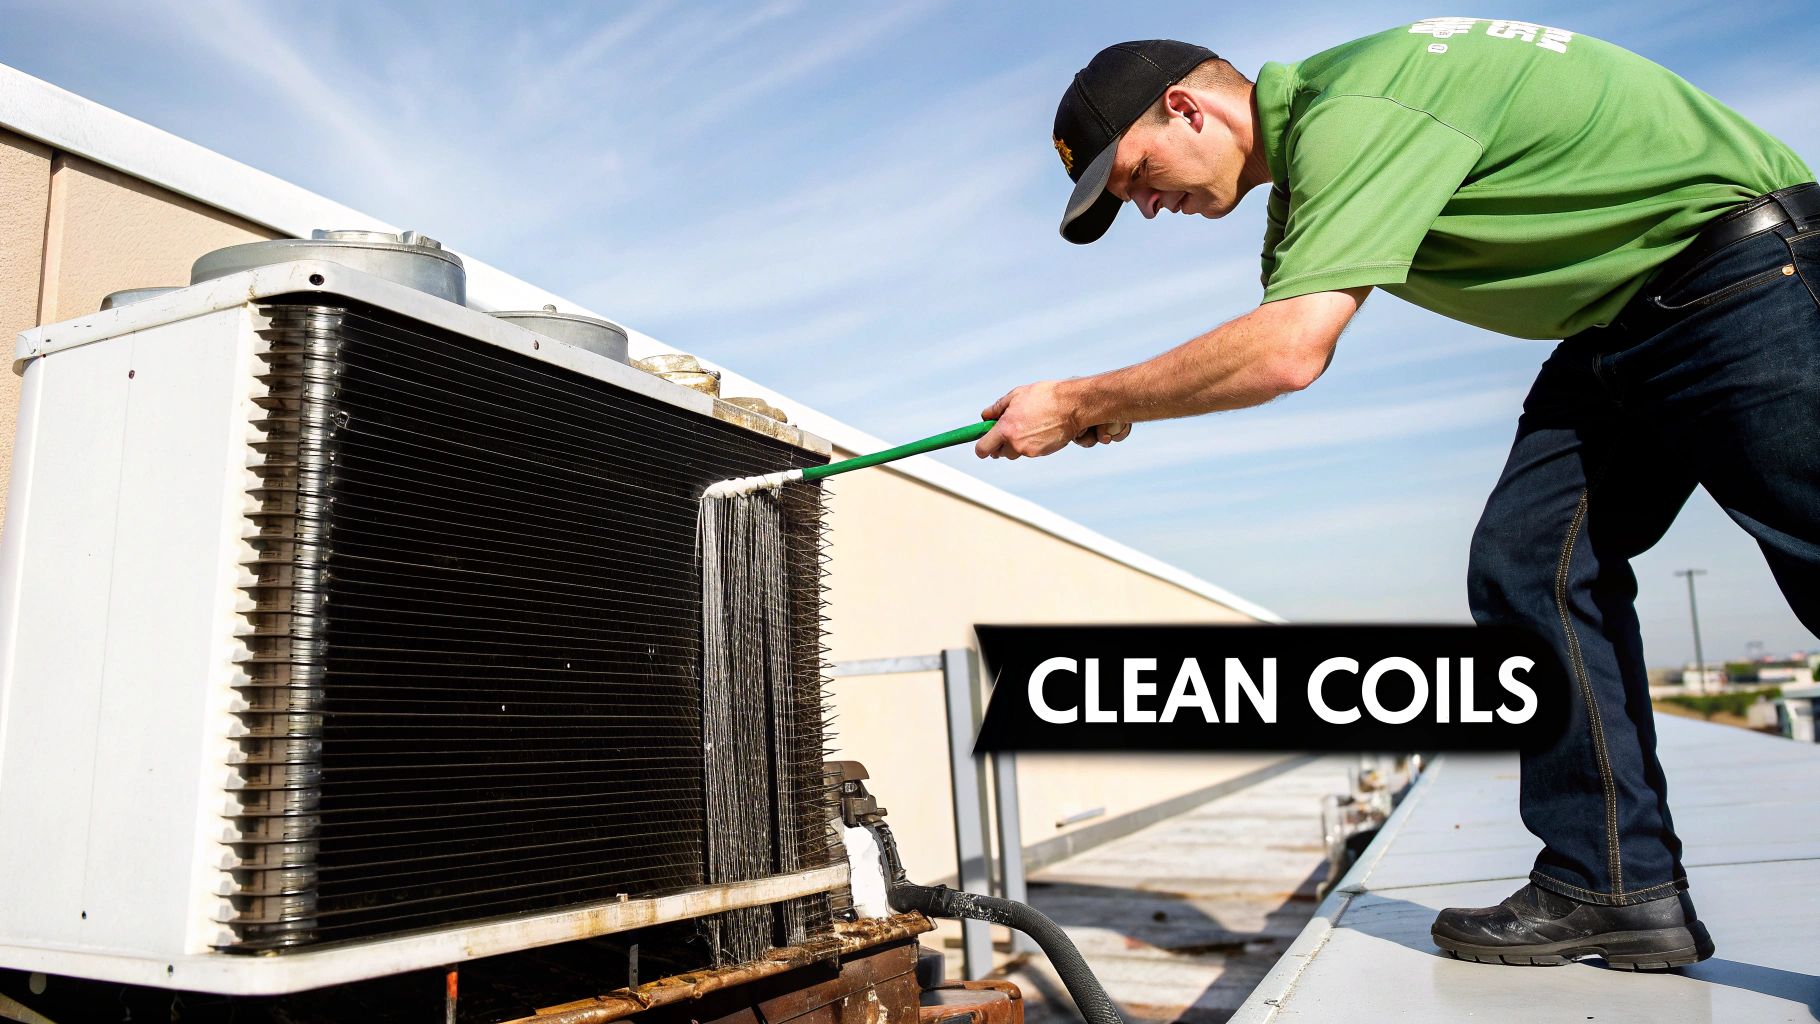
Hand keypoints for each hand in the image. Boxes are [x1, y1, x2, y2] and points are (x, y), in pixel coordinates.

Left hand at [974, 380, 1131, 459]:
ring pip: (1014, 452)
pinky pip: (1028, 451)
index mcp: (1005, 428)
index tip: (984, 442)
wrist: (1072, 406)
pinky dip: (1030, 443)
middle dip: (1000, 443)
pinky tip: (1038, 429)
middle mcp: (1015, 443)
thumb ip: (997, 408)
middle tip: (1009, 428)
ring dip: (1015, 444)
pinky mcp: (1040, 453)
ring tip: (1027, 426)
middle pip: (998, 453)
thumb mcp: (1016, 395)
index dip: (981, 447)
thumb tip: (985, 417)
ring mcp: (1028, 450)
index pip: (983, 449)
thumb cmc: (1044, 397)